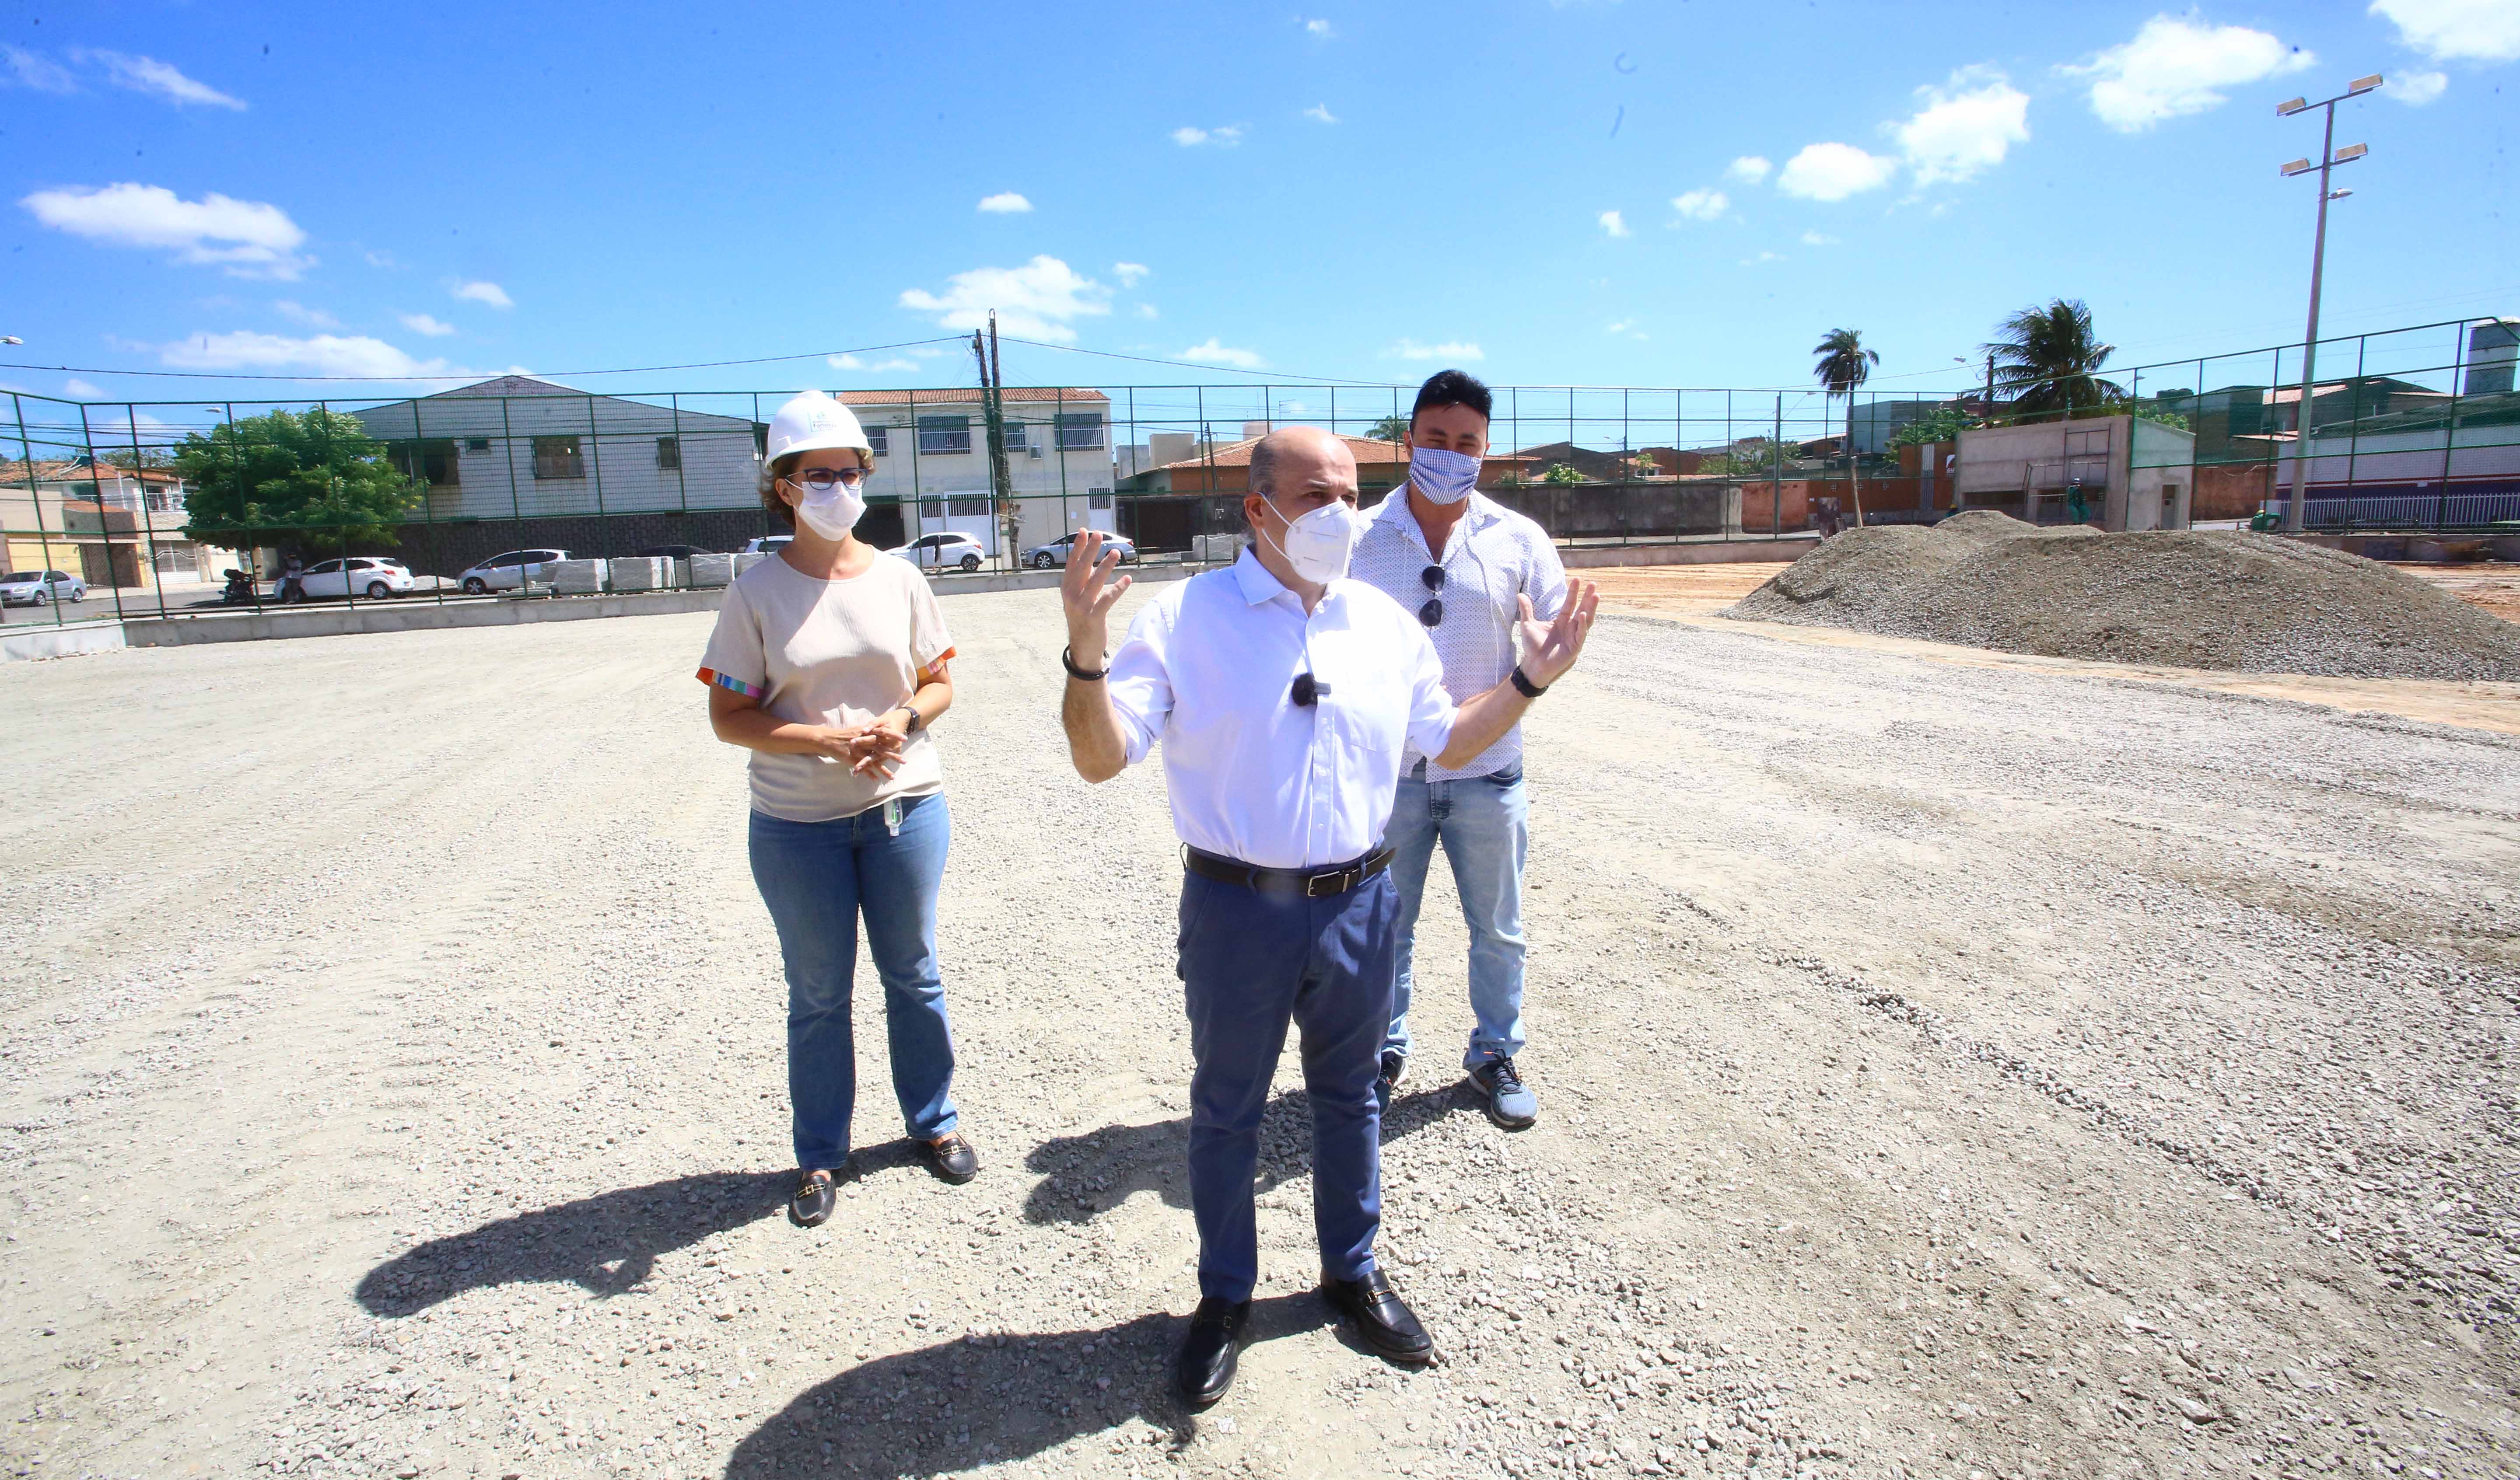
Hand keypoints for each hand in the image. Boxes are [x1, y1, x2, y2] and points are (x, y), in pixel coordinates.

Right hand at [807, 722, 902, 776]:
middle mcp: (864, 742)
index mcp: (866, 733)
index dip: (894, 736)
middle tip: (905, 761)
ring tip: (893, 777)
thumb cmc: (844, 734)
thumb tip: (882, 727)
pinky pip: (862, 768)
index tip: (905, 739)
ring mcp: (859, 752)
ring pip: (874, 762)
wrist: (828, 739)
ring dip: (884, 770)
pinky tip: (876, 780)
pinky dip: (869, 774)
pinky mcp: (852, 760)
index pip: (883, 733)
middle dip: (893, 755)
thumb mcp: (858, 729)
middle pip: (882, 749)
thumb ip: (870, 729)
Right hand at [1058, 528, 1131, 661]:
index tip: (1084, 531)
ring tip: (1115, 552)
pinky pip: (1107, 600)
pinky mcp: (1093, 617)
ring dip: (1105, 566)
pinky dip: (1117, 589)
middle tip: (1099, 534)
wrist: (1082, 646)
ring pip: (1094, 582)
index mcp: (1066, 588)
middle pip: (1081, 569)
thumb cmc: (1082, 617)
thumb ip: (1083, 580)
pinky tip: (1127, 579)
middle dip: (1090, 550)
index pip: (1072, 564)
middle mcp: (1071, 596)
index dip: (1078, 547)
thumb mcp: (1078, 598)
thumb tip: (1090, 560)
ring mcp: (1081, 607)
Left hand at [1515, 579, 1598, 687]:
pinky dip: (1581, 625)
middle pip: (1582, 609)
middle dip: (1587, 597)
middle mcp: (1570, 627)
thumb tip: (1520, 594)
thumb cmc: (1533, 647)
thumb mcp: (1528, 625)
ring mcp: (1574, 637)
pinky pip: (1580, 634)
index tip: (1578, 579)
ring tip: (1595, 595)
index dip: (1574, 592)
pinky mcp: (1575, 647)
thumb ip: (1527, 610)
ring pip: (1586, 620)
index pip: (1570, 603)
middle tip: (1593, 583)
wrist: (1533, 664)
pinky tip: (1582, 614)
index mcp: (1561, 621)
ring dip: (1591, 608)